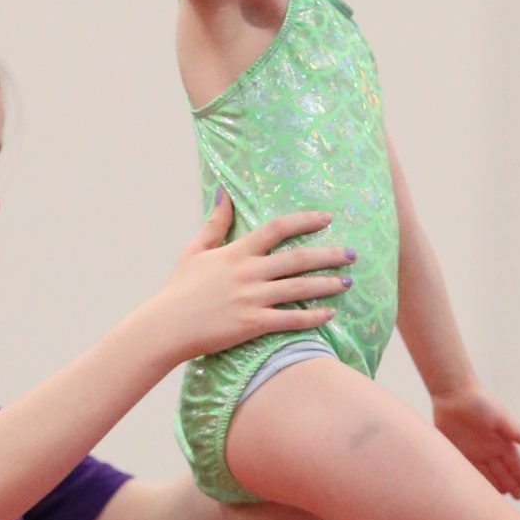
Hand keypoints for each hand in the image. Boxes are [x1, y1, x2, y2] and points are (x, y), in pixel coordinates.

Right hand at [150, 188, 353, 360]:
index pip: (277, 228)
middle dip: (329, 255)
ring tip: (348, 282)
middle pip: (298, 258)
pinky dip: (312, 317)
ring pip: (299, 288)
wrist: (167, 326)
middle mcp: (248, 272)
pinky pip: (290, 320)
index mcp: (236, 252)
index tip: (327, 218)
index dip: (305, 221)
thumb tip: (224, 192)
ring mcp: (252, 299)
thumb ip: (214, 223)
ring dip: (327, 284)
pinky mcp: (252, 324)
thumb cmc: (179, 289)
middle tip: (352, 254)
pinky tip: (329, 314)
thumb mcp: (194, 250)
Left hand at [432, 384, 519, 498]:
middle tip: (519, 498)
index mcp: (502, 440)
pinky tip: (475, 491)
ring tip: (499, 499)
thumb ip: (514, 430)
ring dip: (494, 486)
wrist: (453, 393)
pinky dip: (473, 481)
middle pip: (502, 471)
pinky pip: (468, 470)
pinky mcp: (459, 451)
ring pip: (486, 474)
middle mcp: (490, 448)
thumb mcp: (499, 416)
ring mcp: (474, 451)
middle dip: (511, 484)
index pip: (514, 461)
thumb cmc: (479, 402)